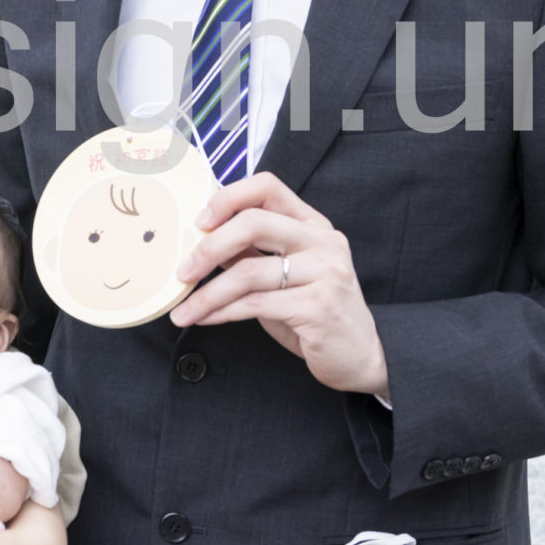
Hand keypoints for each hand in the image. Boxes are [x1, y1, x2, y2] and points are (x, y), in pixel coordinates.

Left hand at [170, 172, 389, 397]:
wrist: (361, 357)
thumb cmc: (315, 313)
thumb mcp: (284, 276)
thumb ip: (252, 254)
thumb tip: (201, 243)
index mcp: (313, 225)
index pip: (267, 187)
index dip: (228, 198)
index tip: (199, 222)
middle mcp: (323, 241)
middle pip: (254, 223)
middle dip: (209, 247)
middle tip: (183, 272)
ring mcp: (325, 272)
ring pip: (249, 271)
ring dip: (207, 294)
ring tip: (183, 310)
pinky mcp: (319, 306)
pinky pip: (255, 304)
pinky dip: (222, 312)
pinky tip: (206, 319)